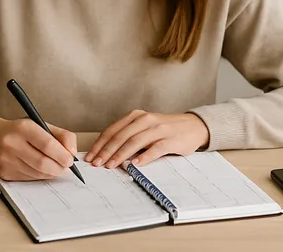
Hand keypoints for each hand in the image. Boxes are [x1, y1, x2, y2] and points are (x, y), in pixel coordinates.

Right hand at [0, 116, 77, 180]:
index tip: (70, 160)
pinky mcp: (4, 173)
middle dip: (59, 168)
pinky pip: (29, 179)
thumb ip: (62, 136)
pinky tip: (40, 169)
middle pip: (42, 163)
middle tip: (66, 167)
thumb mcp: (41, 124)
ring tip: (55, 167)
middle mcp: (12, 144)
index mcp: (23, 128)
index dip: (62, 155)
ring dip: (50, 173)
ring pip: (37, 173)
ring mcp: (6, 160)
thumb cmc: (20, 131)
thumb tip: (72, 153)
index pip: (47, 144)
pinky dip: (39, 176)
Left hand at [84, 110, 209, 168]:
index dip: (100, 144)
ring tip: (111, 166)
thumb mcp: (144, 128)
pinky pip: (155, 149)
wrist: (192, 126)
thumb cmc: (164, 130)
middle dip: (106, 151)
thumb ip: (128, 136)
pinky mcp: (171, 139)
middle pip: (121, 136)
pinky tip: (135, 165)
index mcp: (136, 116)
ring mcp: (159, 129)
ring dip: (121, 155)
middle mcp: (145, 120)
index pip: (113, 130)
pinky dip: (144, 157)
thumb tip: (106, 153)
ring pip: (135, 141)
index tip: (90, 157)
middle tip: (97, 164)